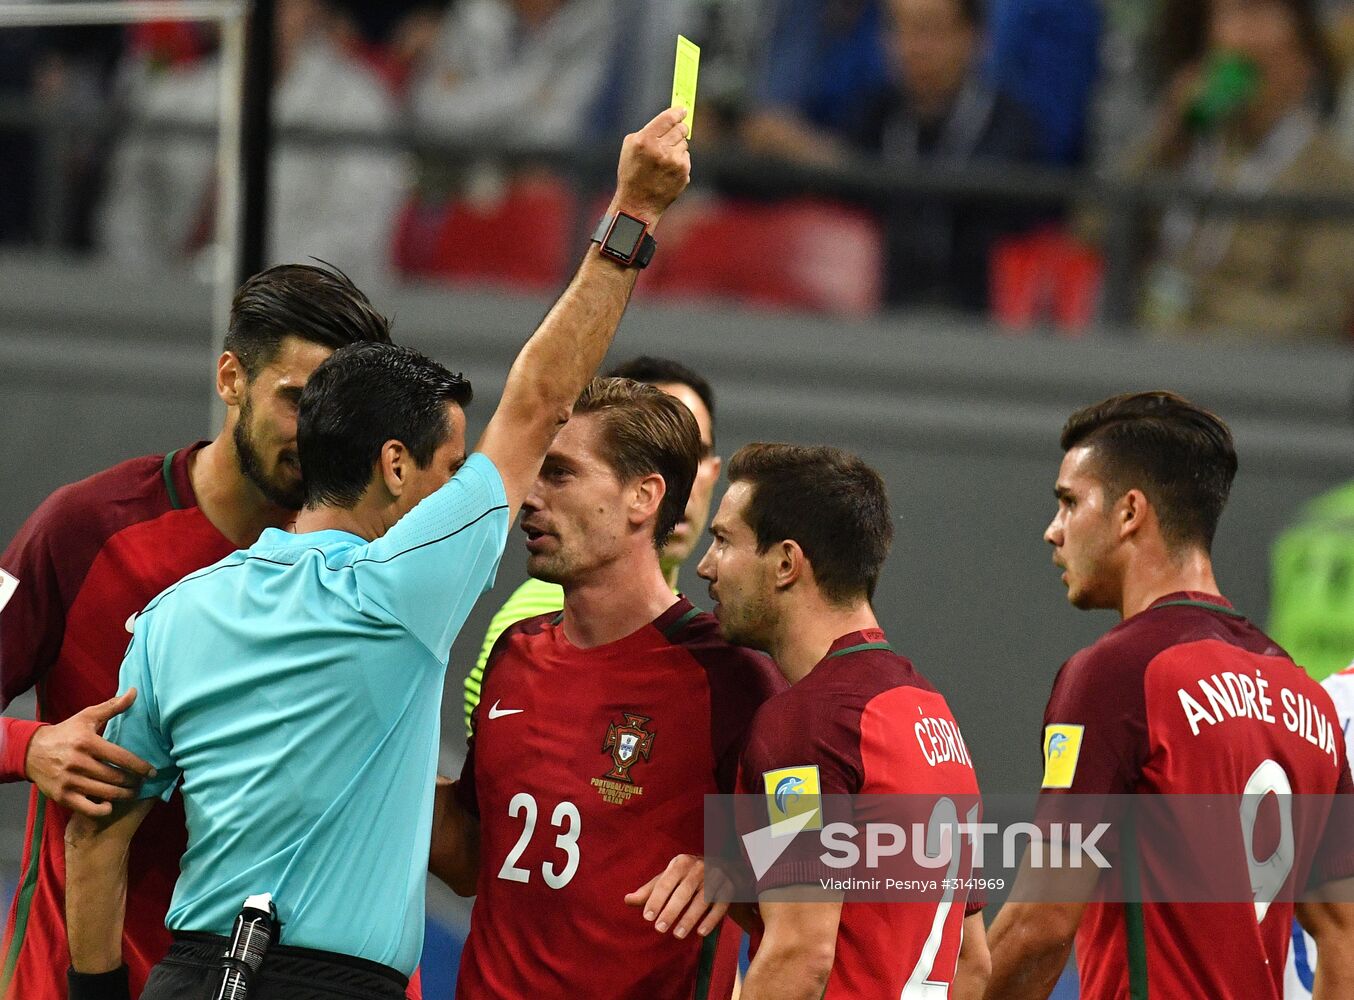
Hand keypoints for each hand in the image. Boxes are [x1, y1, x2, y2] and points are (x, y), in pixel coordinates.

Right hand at [25, 690, 154, 816]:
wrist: (31, 751)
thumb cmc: (66, 733)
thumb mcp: (87, 717)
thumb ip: (112, 706)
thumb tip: (135, 691)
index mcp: (87, 742)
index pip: (122, 757)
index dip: (141, 767)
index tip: (152, 772)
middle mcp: (78, 762)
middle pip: (115, 777)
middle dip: (134, 782)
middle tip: (142, 783)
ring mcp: (69, 781)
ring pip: (105, 793)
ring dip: (124, 795)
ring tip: (133, 792)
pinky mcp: (62, 796)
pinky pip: (88, 808)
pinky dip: (103, 809)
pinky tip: (111, 804)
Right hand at [612, 107, 690, 225]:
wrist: (638, 203)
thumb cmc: (632, 173)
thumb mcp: (630, 147)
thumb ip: (648, 130)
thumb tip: (669, 118)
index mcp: (645, 141)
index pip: (668, 118)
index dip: (677, 112)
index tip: (682, 110)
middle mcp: (661, 150)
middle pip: (680, 128)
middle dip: (679, 128)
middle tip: (675, 132)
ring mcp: (674, 162)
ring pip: (684, 143)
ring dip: (677, 146)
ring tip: (664, 159)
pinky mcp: (683, 172)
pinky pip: (685, 157)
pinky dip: (679, 160)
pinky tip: (668, 170)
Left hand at [625, 853, 730, 938]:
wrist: (724, 867)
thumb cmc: (688, 876)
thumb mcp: (669, 878)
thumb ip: (649, 890)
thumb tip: (626, 900)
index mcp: (681, 862)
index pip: (666, 882)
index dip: (656, 899)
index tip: (647, 917)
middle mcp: (699, 867)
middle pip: (684, 891)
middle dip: (671, 910)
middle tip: (659, 928)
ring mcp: (716, 877)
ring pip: (703, 899)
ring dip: (690, 918)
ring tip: (677, 934)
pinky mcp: (729, 888)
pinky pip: (720, 906)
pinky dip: (711, 920)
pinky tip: (701, 933)